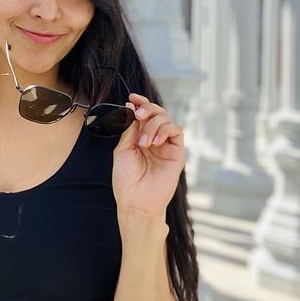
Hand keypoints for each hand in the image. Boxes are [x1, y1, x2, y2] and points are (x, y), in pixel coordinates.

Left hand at [112, 93, 184, 219]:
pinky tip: (154, 142)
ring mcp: (166, 145)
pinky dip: (165, 130)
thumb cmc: (127, 180)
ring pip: (167, 118)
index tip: (132, 97)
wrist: (136, 202)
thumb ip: (129, 129)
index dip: (140, 102)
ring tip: (144, 141)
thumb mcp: (123, 149)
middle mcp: (154, 138)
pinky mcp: (177, 153)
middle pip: (156, 112)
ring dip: (154, 124)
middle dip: (147, 108)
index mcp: (139, 137)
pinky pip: (177, 131)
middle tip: (138, 115)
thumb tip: (130, 107)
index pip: (143, 114)